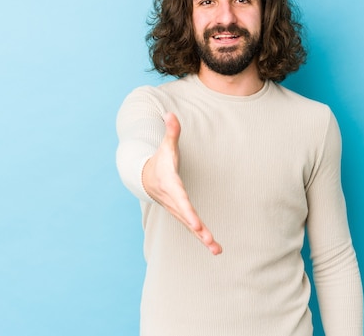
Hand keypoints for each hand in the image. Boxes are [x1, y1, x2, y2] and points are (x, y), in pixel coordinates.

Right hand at [142, 112, 221, 254]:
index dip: (187, 210)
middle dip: (197, 228)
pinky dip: (203, 239)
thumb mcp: (166, 146)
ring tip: (217, 249)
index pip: (180, 198)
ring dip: (203, 238)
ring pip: (190, 226)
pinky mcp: (183, 215)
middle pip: (186, 216)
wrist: (146, 178)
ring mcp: (177, 210)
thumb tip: (170, 114)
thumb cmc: (161, 160)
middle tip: (207, 238)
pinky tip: (216, 248)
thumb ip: (171, 132)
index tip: (195, 223)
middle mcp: (174, 201)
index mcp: (171, 185)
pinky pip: (193, 228)